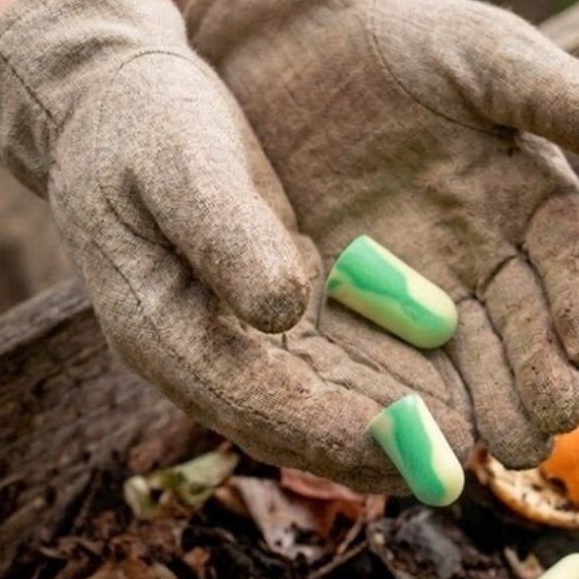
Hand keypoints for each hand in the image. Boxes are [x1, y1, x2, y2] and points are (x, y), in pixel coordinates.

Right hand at [0, 0, 471, 489]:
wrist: (116, 107)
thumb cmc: (141, 122)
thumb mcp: (179, 161)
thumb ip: (226, 233)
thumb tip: (285, 306)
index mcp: (160, 331)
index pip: (251, 401)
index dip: (328, 427)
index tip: (404, 439)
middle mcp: (198, 356)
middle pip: (289, 425)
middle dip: (370, 450)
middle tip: (452, 470)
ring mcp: (233, 344)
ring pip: (315, 406)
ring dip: (384, 432)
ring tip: (463, 442)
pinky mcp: (267, 321)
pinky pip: (330, 367)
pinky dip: (381, 385)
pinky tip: (443, 391)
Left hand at [187, 0, 578, 466]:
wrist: (304, 43)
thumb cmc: (405, 38)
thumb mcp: (483, 53)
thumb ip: (558, 94)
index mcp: (535, 201)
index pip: (577, 260)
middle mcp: (491, 258)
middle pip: (529, 330)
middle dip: (543, 380)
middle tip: (550, 427)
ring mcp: (427, 290)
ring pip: (468, 360)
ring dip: (487, 409)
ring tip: (495, 450)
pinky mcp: (363, 307)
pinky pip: (392, 361)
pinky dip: (408, 399)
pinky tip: (416, 435)